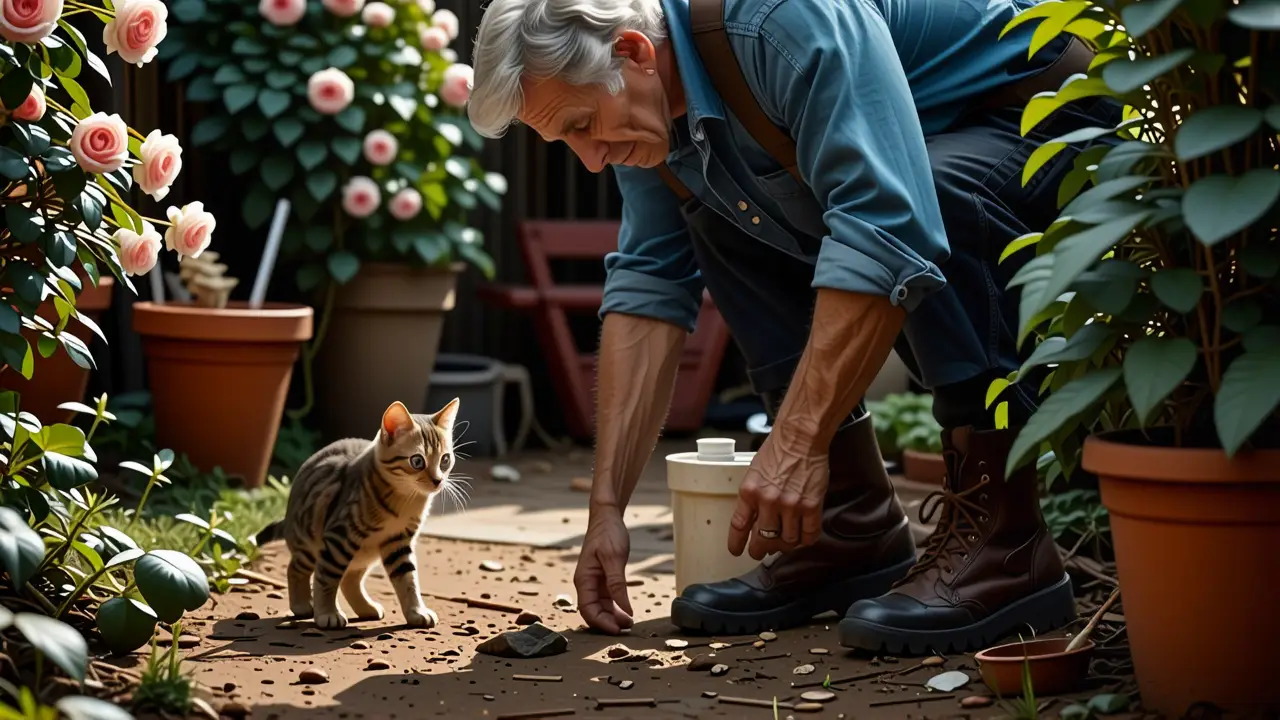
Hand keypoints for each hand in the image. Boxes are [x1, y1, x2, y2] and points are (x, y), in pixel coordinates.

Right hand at [574, 506, 634, 634]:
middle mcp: (586, 583)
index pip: (587, 610)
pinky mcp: (603, 579)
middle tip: (627, 628)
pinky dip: (616, 608)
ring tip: (629, 623)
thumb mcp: (614, 558)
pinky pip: (607, 599)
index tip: (617, 630)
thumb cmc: (608, 533)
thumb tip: (624, 609)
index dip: (601, 623)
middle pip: (593, 612)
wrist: (607, 517)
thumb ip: (617, 584)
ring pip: (601, 607)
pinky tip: (627, 613)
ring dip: (613, 617)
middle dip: (608, 623)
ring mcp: (594, 582)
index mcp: (584, 579)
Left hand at [728, 431, 828, 560]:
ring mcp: (791, 505)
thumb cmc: (778, 451)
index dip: (737, 543)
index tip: (737, 551)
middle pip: (764, 540)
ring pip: (787, 541)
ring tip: (784, 542)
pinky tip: (802, 538)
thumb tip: (753, 520)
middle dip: (761, 550)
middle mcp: (769, 501)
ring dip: (785, 545)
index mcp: (750, 492)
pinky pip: (809, 535)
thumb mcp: (754, 473)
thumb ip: (753, 496)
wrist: (801, 437)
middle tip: (762, 552)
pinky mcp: (811, 506)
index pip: (739, 526)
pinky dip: (805, 540)